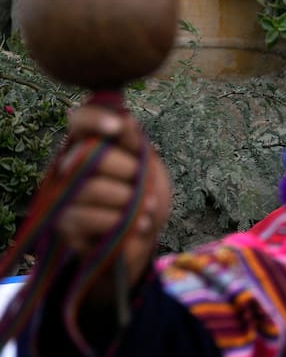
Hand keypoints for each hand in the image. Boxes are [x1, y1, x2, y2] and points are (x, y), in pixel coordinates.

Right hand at [55, 104, 171, 302]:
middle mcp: (71, 166)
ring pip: (91, 188)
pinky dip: (117, 220)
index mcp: (92, 146)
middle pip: (89, 154)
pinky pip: (85, 217)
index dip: (95, 119)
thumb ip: (136, 144)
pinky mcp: (65, 224)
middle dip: (126, 168)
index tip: (118, 126)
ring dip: (127, 198)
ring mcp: (65, 195)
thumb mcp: (150, 167)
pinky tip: (137, 224)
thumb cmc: (146, 197)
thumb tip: (124, 120)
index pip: (81, 120)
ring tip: (144, 207)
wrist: (145, 237)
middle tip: (140, 181)